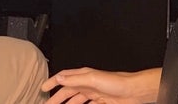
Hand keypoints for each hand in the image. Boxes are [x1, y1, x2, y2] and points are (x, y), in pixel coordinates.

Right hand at [41, 67, 158, 103]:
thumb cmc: (116, 82)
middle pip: (68, 92)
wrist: (133, 92)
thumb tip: (60, 78)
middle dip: (56, 99)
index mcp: (84, 76)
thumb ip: (75, 79)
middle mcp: (87, 84)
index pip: (64, 77)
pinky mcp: (100, 103)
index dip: (53, 82)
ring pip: (75, 101)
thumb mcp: (92, 79)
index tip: (43, 88)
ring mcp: (93, 94)